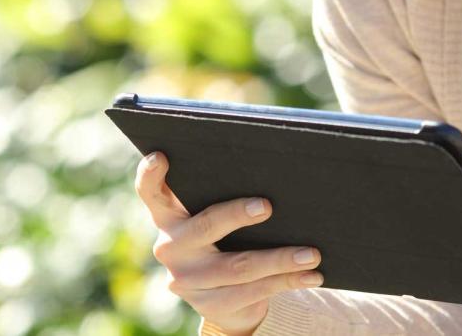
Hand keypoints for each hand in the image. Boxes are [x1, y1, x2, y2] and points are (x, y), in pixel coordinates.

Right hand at [134, 151, 324, 335]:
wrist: (222, 295)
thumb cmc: (223, 235)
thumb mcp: (213, 215)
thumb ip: (220, 194)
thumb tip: (270, 170)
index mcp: (167, 216)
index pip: (150, 192)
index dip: (150, 175)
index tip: (161, 156)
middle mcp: (170, 247)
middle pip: (205, 226)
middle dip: (237, 215)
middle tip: (267, 206)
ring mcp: (187, 280)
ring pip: (238, 267)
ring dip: (280, 259)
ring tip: (311, 253)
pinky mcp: (210, 305)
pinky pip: (254, 292)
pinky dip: (288, 281)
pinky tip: (312, 275)